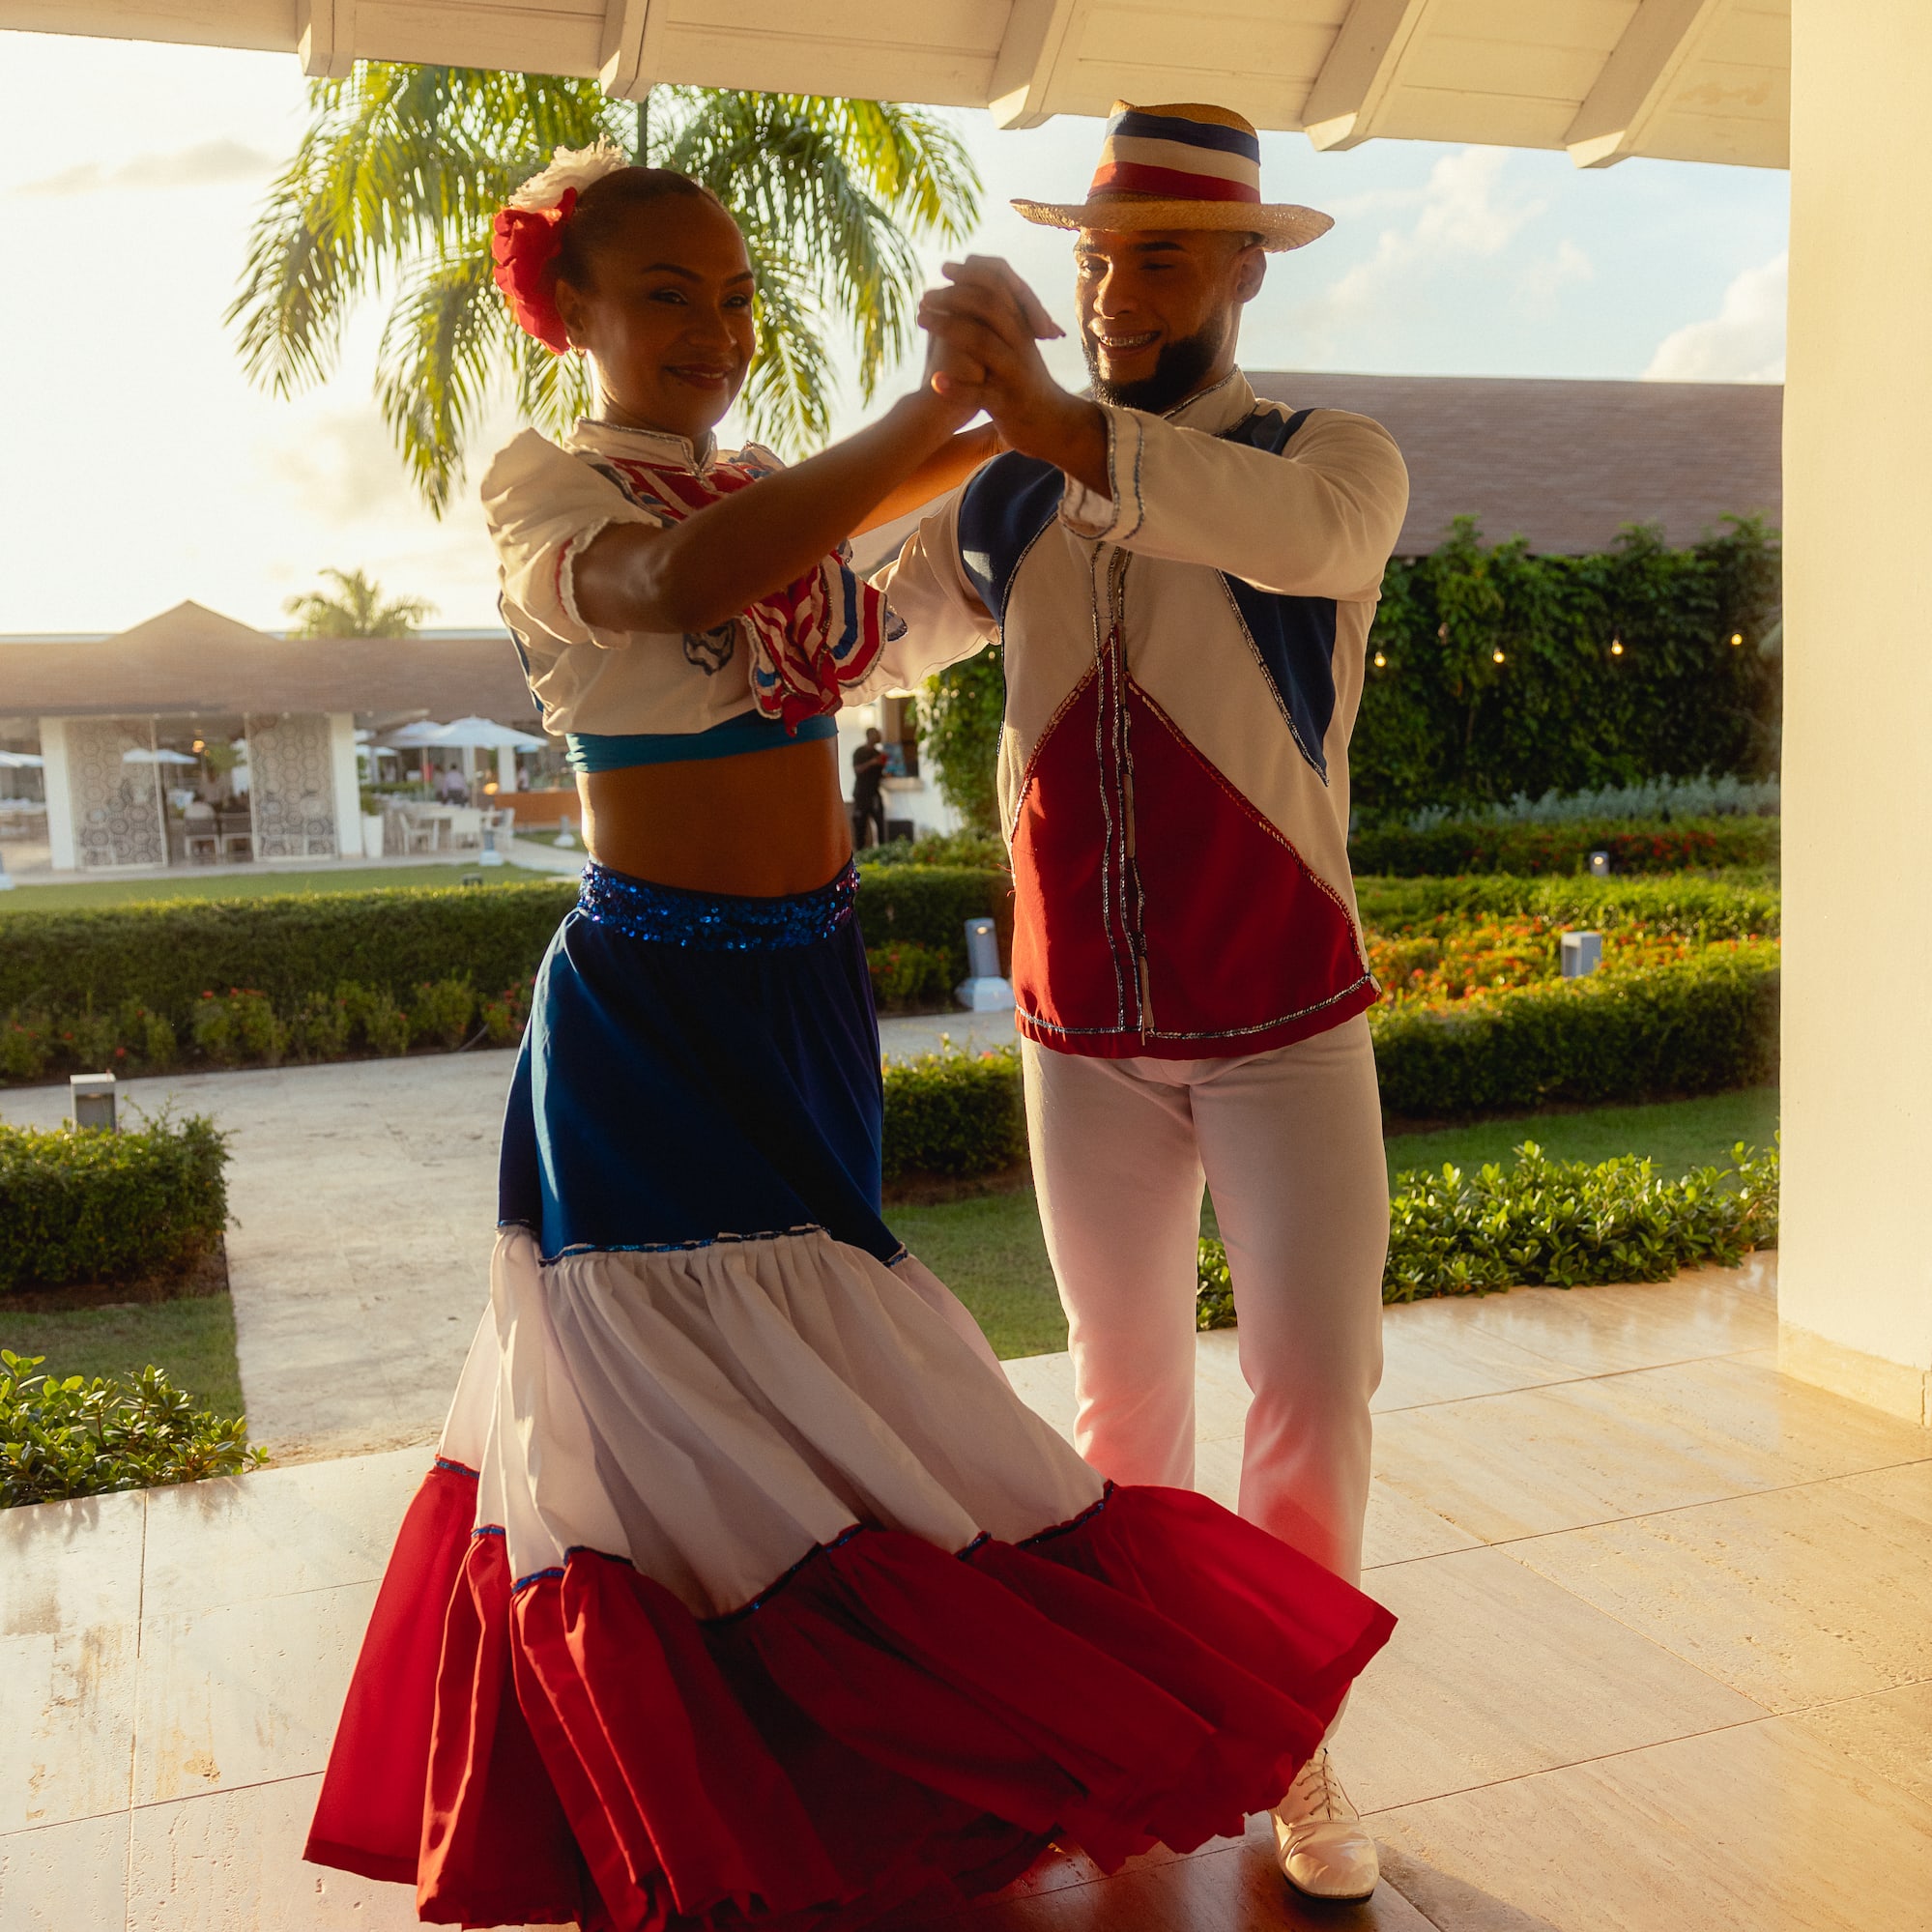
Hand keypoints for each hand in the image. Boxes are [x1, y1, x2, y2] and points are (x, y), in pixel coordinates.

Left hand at [918, 258, 1106, 495]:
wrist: (1052, 425)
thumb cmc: (1021, 381)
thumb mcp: (1013, 344)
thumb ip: (996, 317)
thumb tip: (972, 279)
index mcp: (1021, 327)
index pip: (1001, 288)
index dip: (972, 274)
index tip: (945, 269)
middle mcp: (1021, 344)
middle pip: (989, 308)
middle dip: (955, 295)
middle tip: (926, 295)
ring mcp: (1015, 374)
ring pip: (984, 343)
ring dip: (949, 327)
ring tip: (920, 317)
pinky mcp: (1008, 404)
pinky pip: (981, 394)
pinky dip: (957, 388)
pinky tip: (935, 383)